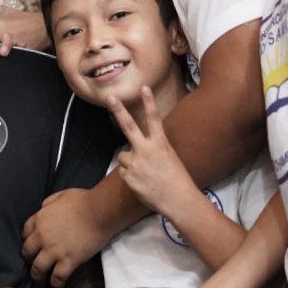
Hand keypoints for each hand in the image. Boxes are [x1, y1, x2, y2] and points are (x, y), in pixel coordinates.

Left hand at [21, 188, 110, 287]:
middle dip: (28, 259)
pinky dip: (55, 286)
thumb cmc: (83, 200)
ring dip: (37, 277)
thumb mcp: (60, 195)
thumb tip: (43, 208)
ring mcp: (54, 250)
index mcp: (40, 219)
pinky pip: (57, 278)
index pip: (26, 233)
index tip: (32, 246)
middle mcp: (42, 236)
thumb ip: (48, 203)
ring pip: (38, 268)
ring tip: (38, 284)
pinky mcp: (69, 261)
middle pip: (28, 252)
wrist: (100, 211)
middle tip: (32, 265)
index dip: (28, 241)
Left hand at [108, 87, 196, 216]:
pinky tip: (142, 182)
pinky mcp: (128, 176)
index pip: (154, 119)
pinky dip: (130, 176)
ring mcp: (136, 163)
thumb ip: (153, 148)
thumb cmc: (176, 178)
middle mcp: (146, 151)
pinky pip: (123, 171)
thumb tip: (138, 147)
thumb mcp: (169, 157)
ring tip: (144, 172)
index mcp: (160, 144)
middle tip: (110, 97)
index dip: (149, 103)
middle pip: (129, 127)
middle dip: (119, 111)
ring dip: (130, 161)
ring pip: (123, 155)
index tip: (144, 87)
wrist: (178, 200)